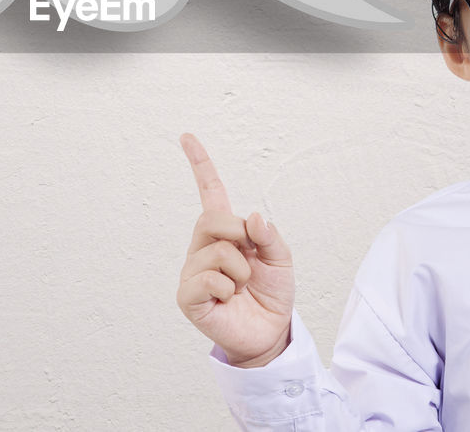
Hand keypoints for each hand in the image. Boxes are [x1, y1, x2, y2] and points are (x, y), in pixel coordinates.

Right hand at [176, 132, 294, 367]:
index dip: (200, 165)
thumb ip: (270, 236)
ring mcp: (192, 270)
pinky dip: (228, 288)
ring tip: (241, 287)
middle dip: (239, 236)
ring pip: (218, 252)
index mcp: (224, 233)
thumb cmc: (270, 294)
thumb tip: (253, 218)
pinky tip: (228, 298)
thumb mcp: (282, 260)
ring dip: (242, 271)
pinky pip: (209, 278)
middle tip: (250, 259)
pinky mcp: (188, 295)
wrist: (269, 333)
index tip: (187, 137)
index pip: (209, 193)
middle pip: (212, 219)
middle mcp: (202, 247)